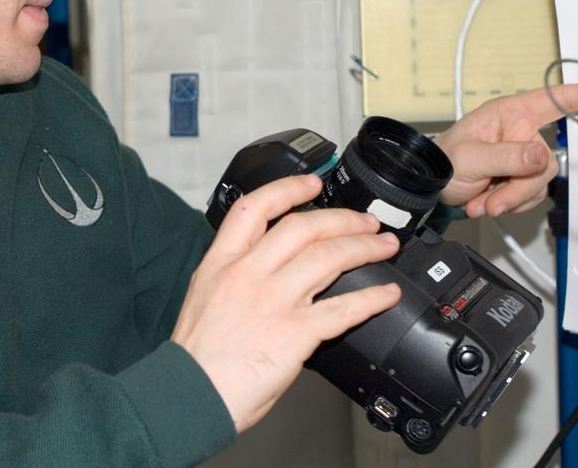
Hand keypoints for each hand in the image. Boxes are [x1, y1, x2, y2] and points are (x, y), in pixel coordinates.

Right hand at [171, 175, 400, 432]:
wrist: (191, 393)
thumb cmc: (197, 354)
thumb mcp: (205, 295)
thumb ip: (236, 273)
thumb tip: (272, 266)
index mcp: (221, 262)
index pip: (254, 208)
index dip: (287, 188)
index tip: (313, 183)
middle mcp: (247, 274)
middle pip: (303, 227)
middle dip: (343, 218)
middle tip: (366, 221)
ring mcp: (272, 301)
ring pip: (328, 258)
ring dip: (364, 248)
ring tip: (383, 246)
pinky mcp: (294, 333)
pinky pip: (343, 308)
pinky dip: (372, 299)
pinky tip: (387, 294)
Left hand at [434, 79, 577, 216]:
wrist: (426, 187)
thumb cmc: (440, 162)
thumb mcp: (469, 158)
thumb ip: (506, 157)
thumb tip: (540, 155)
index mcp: (508, 115)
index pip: (553, 100)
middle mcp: (518, 132)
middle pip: (545, 162)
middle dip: (519, 187)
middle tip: (490, 201)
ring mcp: (520, 157)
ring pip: (538, 183)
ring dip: (509, 199)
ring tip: (480, 202)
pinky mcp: (518, 178)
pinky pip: (530, 196)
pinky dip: (508, 204)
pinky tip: (484, 202)